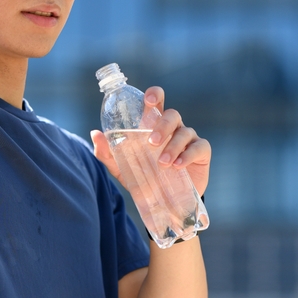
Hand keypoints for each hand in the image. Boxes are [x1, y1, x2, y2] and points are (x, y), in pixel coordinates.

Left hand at [90, 86, 210, 196]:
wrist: (165, 203)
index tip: (148, 100)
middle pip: (172, 114)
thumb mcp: (123, 168)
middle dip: (162, 126)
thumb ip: (108, 153)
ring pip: (184, 131)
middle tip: (151, 143)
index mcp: (153, 125)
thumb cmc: (144, 178)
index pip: (156, 102)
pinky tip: (177, 166)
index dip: (154, 95)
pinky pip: (198, 147)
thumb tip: (95, 134)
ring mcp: (188, 139)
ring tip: (162, 163)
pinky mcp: (201, 153)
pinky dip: (188, 155)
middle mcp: (173, 128)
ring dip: (172, 146)